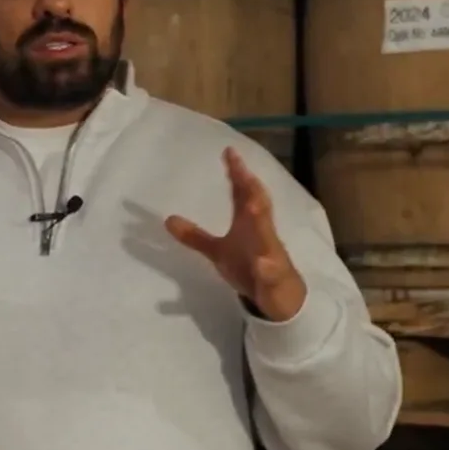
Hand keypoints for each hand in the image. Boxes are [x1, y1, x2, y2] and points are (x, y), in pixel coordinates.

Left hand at [165, 148, 307, 321]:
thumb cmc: (249, 267)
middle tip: (239, 167)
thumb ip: (196, 236)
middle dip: (250, 188)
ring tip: (252, 206)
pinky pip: (272, 273)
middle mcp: (262, 234)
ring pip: (268, 236)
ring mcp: (271, 256)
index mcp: (249, 224)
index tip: (228, 153)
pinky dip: (268, 268)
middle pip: (258, 206)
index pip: (243, 194)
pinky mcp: (275, 279)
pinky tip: (262, 264)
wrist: (280, 296)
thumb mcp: (218, 252)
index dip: (237, 174)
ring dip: (262, 222)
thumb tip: (168, 220)